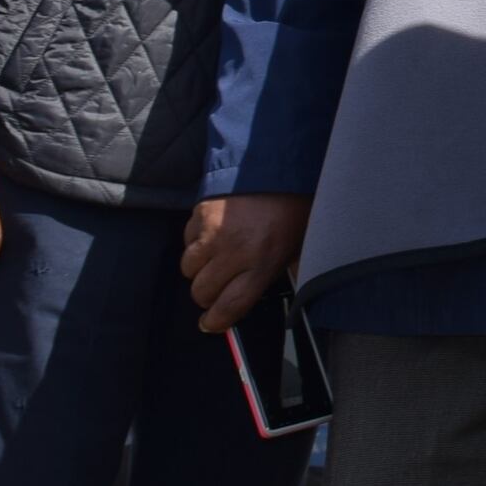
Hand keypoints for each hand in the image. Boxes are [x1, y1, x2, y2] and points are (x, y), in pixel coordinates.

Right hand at [182, 193, 311, 333]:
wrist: (278, 162)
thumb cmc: (293, 205)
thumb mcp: (299, 242)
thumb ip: (284, 269)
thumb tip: (275, 293)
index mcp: (264, 261)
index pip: (230, 306)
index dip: (217, 320)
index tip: (212, 323)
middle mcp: (235, 250)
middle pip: (203, 291)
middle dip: (207, 295)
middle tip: (218, 287)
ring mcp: (213, 232)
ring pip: (188, 269)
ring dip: (199, 269)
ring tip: (216, 259)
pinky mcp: (199, 214)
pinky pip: (186, 241)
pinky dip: (195, 243)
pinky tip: (213, 234)